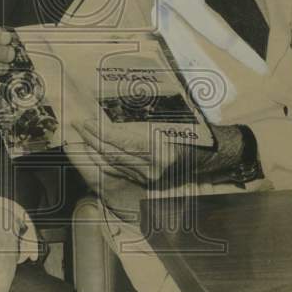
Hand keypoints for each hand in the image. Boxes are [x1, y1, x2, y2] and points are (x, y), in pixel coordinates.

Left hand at [70, 119, 194, 187]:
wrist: (212, 155)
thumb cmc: (194, 132)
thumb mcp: (173, 121)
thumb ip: (145, 121)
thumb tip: (115, 110)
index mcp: (161, 152)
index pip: (123, 144)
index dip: (102, 134)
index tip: (88, 122)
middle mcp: (154, 169)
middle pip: (114, 155)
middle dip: (92, 140)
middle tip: (78, 124)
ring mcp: (150, 178)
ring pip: (114, 165)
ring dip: (94, 150)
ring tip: (82, 135)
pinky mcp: (148, 181)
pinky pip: (120, 171)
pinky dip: (104, 160)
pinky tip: (94, 150)